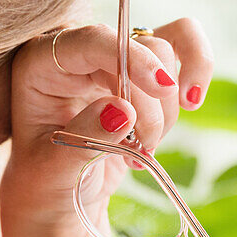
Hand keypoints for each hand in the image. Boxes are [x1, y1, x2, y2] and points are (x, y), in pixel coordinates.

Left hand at [0, 19, 213, 225]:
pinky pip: (181, 46)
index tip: (163, 88)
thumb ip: (85, 138)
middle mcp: (77, 53)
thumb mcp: (54, 171)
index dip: (131, 59)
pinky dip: (195, 72)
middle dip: (151, 104)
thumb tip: (122, 111)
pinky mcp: (141, 72)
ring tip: (143, 149)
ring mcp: (112, 60)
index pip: (92, 41)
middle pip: (136, 47)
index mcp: (40, 66)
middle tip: (142, 149)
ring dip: (166, 108)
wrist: (60, 196)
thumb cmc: (47, 182)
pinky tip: (192, 103)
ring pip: (164, 50)